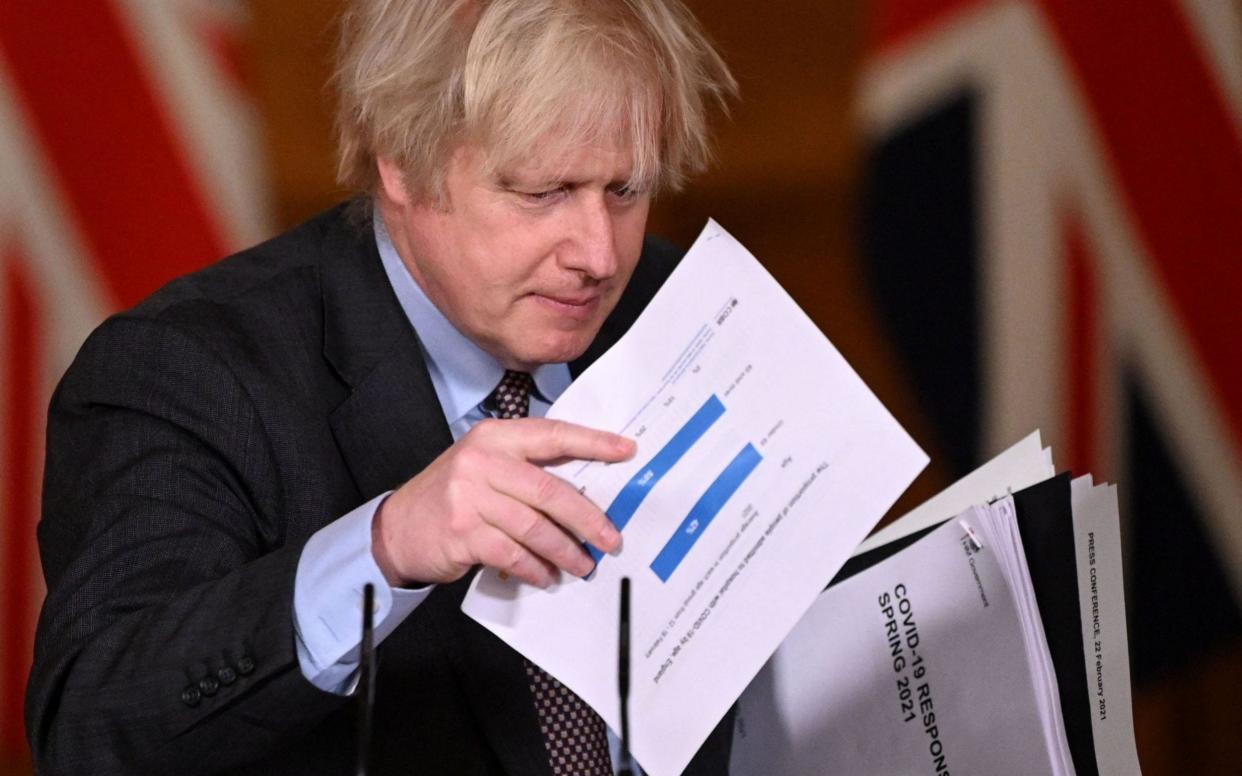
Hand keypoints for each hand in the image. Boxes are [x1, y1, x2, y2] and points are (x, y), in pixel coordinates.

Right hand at [371, 417, 634, 587]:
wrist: (398, 528)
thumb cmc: (453, 496)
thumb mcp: (485, 466)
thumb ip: (527, 468)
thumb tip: (587, 488)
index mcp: (495, 437)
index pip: (553, 434)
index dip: (593, 442)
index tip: (627, 450)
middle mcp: (482, 461)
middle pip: (551, 490)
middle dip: (588, 518)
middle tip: (611, 539)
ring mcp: (470, 497)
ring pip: (536, 527)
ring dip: (565, 551)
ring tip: (582, 565)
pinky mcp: (463, 533)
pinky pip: (514, 554)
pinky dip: (536, 568)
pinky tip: (546, 575)